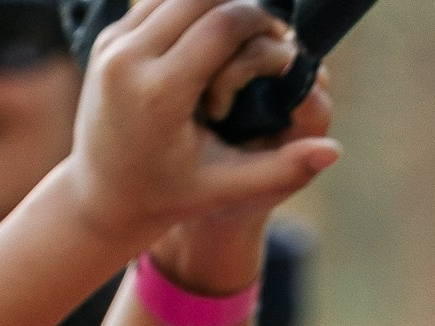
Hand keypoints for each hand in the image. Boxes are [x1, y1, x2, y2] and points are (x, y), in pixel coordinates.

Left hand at [67, 0, 339, 255]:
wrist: (100, 197)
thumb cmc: (170, 195)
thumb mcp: (225, 186)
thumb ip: (282, 168)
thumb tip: (334, 151)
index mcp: (159, 93)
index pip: (223, 24)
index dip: (261, 21)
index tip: (280, 40)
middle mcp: (128, 61)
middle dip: (241, 4)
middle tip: (264, 30)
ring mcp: (112, 46)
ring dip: (214, 2)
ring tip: (239, 32)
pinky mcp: (105, 39)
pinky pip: (156, 1)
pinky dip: (188, 8)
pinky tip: (209, 35)